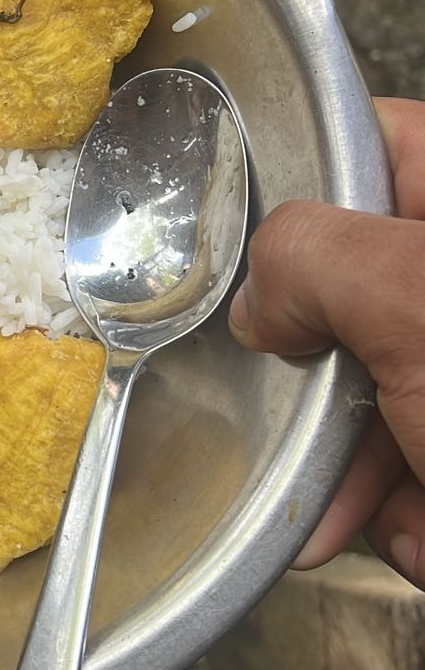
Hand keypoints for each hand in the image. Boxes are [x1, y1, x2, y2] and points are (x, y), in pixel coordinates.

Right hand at [228, 98, 424, 589]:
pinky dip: (423, 510)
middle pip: (365, 292)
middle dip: (333, 392)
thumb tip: (262, 293)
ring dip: (372, 474)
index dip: (301, 200)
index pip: (375, 145)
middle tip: (309, 444)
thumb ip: (313, 260)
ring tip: (376, 524)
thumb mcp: (415, 299)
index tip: (261, 277)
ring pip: (397, 392)